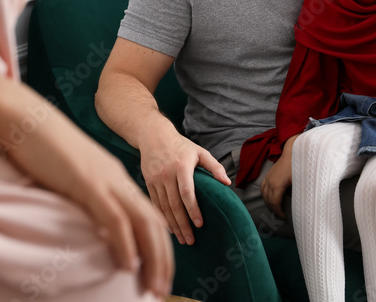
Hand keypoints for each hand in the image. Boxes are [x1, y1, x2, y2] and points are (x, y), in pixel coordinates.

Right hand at [6, 102, 173, 296]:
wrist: (24, 118)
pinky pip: (114, 219)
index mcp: (114, 177)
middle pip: (153, 223)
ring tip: (154, 286)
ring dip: (152, 258)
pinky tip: (129, 266)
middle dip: (163, 259)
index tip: (157, 271)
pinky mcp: (87, 183)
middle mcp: (117, 179)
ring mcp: (104, 181)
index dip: (157, 246)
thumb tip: (86, 220)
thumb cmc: (41, 147)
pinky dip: (126, 244)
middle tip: (163, 289)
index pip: (148, 215)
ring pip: (142, 223)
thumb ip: (83, 194)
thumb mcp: (70, 173)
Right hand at [138, 119, 230, 246]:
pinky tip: (169, 228)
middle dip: (183, 224)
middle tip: (191, 241)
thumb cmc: (180, 145)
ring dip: (173, 225)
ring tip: (182, 239)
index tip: (200, 224)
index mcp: (181, 166)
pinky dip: (162, 217)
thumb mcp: (199, 151)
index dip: (193, 210)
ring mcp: (155, 179)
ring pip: (164, 207)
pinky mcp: (148, 182)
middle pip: (175, 204)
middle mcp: (166, 174)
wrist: (153, 135)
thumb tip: (227, 183)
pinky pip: (155, 203)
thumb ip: (214, 166)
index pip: (187, 193)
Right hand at [260, 144, 293, 217]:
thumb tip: (297, 203)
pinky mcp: (268, 174)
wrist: (292, 152)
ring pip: (263, 194)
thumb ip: (297, 193)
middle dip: (273, 209)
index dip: (278, 212)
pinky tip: (268, 196)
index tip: (284, 217)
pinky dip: (264, 194)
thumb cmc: (297, 166)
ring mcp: (268, 178)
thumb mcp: (299, 181)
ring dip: (268, 202)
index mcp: (277, 186)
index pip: (274, 203)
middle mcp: (270, 183)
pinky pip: (262, 187)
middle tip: (280, 215)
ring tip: (274, 208)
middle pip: (268, 200)